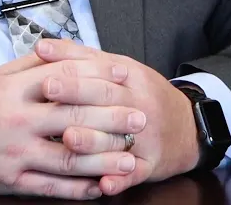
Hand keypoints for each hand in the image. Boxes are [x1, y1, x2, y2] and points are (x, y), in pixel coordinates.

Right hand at [0, 51, 148, 198]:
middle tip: (140, 118)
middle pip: (74, 115)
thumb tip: (62, 51)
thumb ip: (28, 65)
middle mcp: (15, 119)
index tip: (125, 76)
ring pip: (68, 156)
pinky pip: (50, 188)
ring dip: (105, 158)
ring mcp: (13, 152)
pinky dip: (78, 189)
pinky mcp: (9, 181)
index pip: (65, 77)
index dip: (99, 75)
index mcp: (12, 88)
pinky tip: (99, 187)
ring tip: (130, 158)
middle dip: (112, 116)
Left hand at [34, 39, 201, 196]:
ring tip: (69, 139)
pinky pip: (135, 174)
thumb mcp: (120, 67)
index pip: (100, 73)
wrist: (188, 127)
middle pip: (107, 101)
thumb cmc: (145, 95)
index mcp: (130, 79)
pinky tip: (104, 184)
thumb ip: (81, 57)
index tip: (46, 75)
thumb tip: (43, 46)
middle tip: (48, 96)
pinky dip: (120, 180)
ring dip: (93, 141)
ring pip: (118, 140)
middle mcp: (139, 106)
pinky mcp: (150, 165)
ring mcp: (146, 137)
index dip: (72, 74)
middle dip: (76, 98)